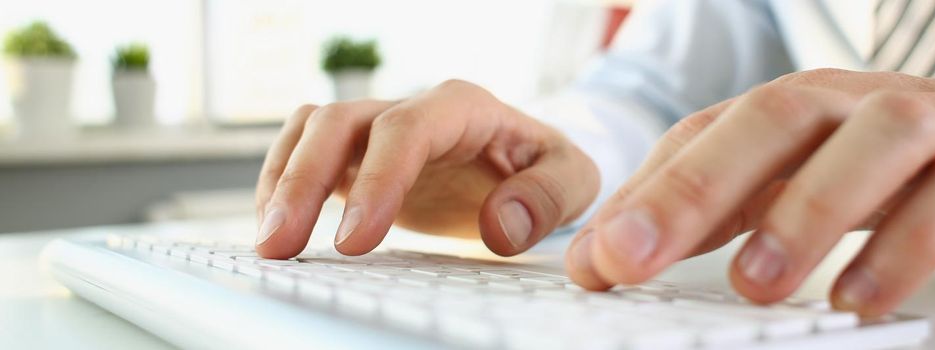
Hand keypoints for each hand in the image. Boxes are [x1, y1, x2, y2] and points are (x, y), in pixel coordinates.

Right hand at [255, 80, 597, 258]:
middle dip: (304, 181)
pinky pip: (303, 152)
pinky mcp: (357, 156)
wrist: (523, 163)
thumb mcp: (573, 178)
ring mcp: (377, 130)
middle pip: (340, 122)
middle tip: (282, 243)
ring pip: (311, 129)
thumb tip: (498, 227)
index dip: (378, 180)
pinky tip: (277, 227)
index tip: (354, 240)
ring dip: (282, 181)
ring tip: (269, 241)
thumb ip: (547, 197)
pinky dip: (282, 183)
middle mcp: (411, 109)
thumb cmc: (544, 168)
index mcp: (463, 108)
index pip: (408, 130)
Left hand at [565, 69, 934, 315]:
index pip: (702, 137)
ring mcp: (922, 134)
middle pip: (770, 125)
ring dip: (803, 217)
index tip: (595, 258)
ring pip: (866, 152)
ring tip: (752, 286)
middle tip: (635, 257)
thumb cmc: (881, 161)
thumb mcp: (787, 174)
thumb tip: (604, 257)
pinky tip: (858, 299)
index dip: (644, 194)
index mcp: (789, 108)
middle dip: (695, 190)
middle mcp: (848, 108)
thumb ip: (706, 209)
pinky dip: (902, 250)